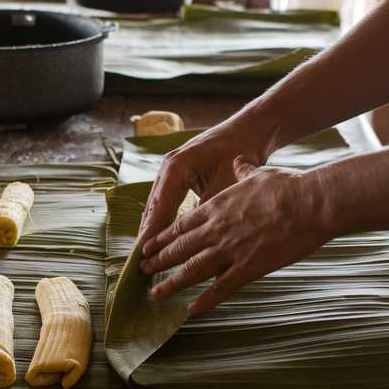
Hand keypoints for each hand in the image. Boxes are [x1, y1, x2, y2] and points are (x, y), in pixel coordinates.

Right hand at [136, 118, 270, 255]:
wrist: (249, 129)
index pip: (160, 206)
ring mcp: (170, 168)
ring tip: (144, 254)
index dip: (152, 231)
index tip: (143, 253)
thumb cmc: (241, 150)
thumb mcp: (227, 183)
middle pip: (152, 206)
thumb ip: (209, 209)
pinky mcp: (177, 173)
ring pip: (156, 203)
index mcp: (177, 167)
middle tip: (139, 260)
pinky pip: (165, 199)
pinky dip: (161, 218)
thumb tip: (198, 238)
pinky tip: (158, 236)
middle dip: (146, 233)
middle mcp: (168, 166)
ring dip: (151, 227)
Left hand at [139, 158, 335, 314]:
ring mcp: (230, 250)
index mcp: (216, 207)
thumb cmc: (287, 187)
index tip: (148, 246)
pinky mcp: (248, 268)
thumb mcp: (258, 173)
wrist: (310, 203)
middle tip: (143, 271)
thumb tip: (237, 162)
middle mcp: (217, 229)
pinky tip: (191, 310)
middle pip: (179, 248)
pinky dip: (204, 301)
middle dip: (159, 261)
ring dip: (171, 284)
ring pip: (192, 270)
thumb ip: (242, 171)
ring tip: (155, 294)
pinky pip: (221, 289)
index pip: (180, 225)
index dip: (162, 238)